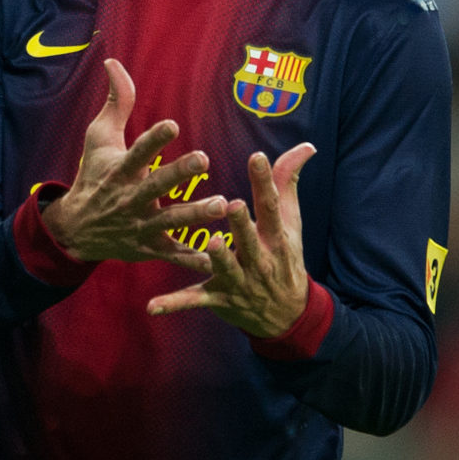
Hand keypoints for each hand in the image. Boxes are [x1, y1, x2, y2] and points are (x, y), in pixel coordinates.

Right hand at [41, 58, 226, 266]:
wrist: (75, 229)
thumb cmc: (93, 176)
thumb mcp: (99, 138)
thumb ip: (116, 102)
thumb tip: (114, 62)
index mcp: (120, 170)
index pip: (137, 151)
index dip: (154, 139)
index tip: (172, 125)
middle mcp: (129, 198)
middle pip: (156, 185)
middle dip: (178, 174)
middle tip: (203, 160)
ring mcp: (139, 226)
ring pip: (170, 221)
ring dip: (195, 215)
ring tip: (221, 205)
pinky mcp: (147, 249)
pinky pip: (172, 255)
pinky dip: (191, 259)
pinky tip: (214, 257)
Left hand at [146, 144, 315, 336]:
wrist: (287, 314)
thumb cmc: (284, 256)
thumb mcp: (290, 221)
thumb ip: (288, 181)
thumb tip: (307, 145)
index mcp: (274, 236)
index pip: (271, 206)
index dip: (265, 182)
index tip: (257, 157)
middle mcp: (258, 258)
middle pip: (249, 239)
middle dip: (242, 224)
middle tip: (232, 205)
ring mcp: (238, 280)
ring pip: (226, 268)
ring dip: (219, 258)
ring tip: (211, 244)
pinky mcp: (219, 298)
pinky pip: (194, 300)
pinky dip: (174, 304)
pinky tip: (152, 306)